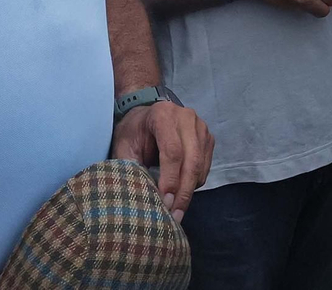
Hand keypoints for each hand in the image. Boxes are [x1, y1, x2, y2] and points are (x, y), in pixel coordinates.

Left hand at [110, 100, 213, 222]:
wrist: (147, 116)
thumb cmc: (134, 132)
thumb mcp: (123, 145)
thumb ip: (129, 166)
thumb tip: (140, 194)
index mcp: (163, 115)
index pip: (172, 151)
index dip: (170, 179)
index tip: (165, 202)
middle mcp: (186, 117)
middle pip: (191, 160)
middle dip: (183, 191)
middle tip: (174, 215)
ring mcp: (200, 127)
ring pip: (201, 166)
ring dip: (189, 191)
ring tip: (176, 210)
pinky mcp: (208, 138)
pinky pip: (206, 167)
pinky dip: (195, 183)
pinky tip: (181, 192)